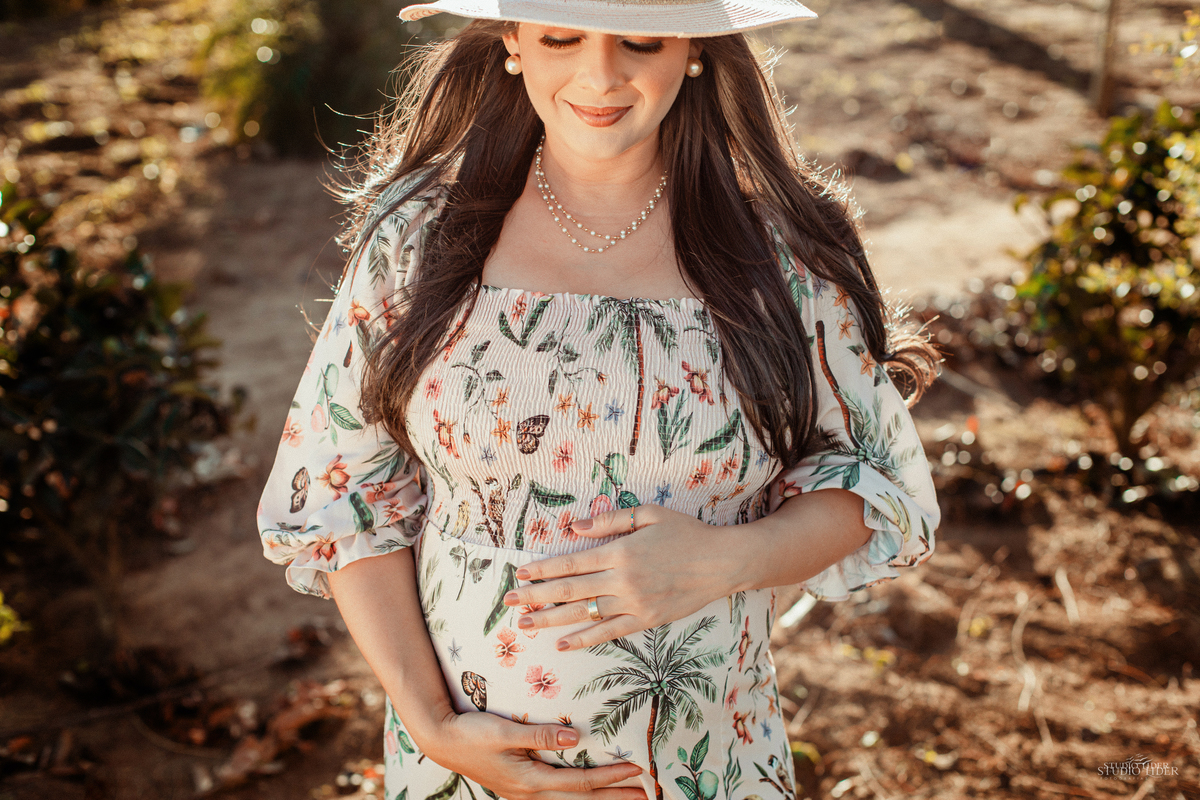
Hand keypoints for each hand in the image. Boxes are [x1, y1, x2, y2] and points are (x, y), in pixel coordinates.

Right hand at [424, 710, 646, 799]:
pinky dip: (580, 795)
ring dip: (600, 799)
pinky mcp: (521, 787)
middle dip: (615, 797)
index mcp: (530, 781)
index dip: (611, 777)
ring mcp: (525, 793)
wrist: (441, 740)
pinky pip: (559, 797)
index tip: (637, 769)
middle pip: (582, 799)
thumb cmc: (471, 733)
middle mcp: (530, 793)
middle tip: (647, 793)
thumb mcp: (504, 731)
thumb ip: (539, 735)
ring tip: (628, 796)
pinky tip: (589, 792)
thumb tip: (576, 737)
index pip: (581, 782)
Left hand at [501, 505, 733, 649]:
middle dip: (536, 596)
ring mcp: (634, 603)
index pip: (571, 563)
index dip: (542, 569)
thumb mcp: (648, 513)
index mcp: (620, 552)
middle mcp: (622, 580)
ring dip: (551, 620)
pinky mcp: (646, 620)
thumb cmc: (685, 532)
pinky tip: (563, 644)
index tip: (519, 572)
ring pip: (583, 614)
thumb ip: (609, 521)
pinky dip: (584, 638)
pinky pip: (609, 632)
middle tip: (508, 602)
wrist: (721, 562)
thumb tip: (574, 528)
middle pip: (570, 591)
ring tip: (525, 624)